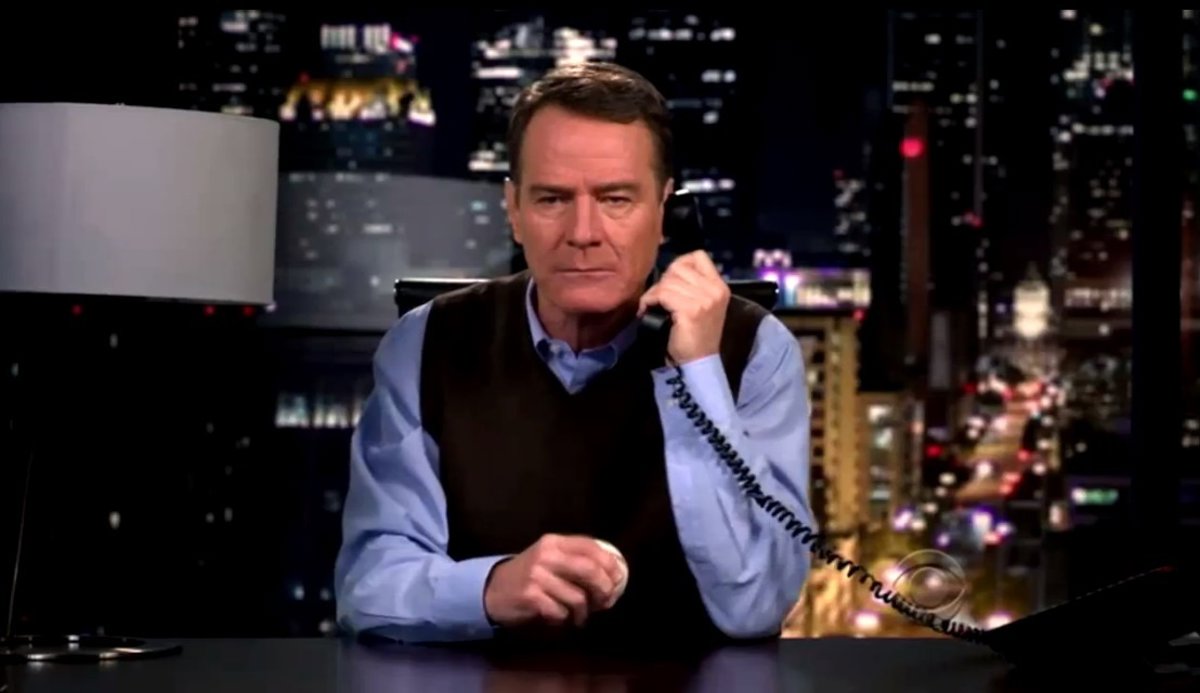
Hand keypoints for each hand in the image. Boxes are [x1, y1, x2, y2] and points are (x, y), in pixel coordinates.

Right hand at [483, 534, 626, 628]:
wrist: (493, 590)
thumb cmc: (530, 575)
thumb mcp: (550, 558)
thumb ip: (576, 560)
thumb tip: (614, 574)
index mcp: (554, 542)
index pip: (591, 546)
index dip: (610, 563)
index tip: (619, 578)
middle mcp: (546, 555)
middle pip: (589, 570)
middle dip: (605, 589)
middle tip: (607, 601)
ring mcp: (537, 576)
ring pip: (577, 596)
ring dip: (584, 611)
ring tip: (580, 615)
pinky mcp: (530, 596)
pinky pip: (561, 611)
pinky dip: (565, 618)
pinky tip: (560, 617)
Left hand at [637, 250, 730, 364]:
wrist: (698, 363)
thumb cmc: (696, 336)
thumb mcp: (702, 305)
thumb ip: (693, 286)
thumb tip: (669, 272)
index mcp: (720, 286)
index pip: (698, 256)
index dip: (679, 264)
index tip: (670, 282)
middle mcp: (715, 290)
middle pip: (678, 268)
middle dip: (663, 282)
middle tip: (658, 299)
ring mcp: (704, 300)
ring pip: (668, 282)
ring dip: (654, 293)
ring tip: (652, 306)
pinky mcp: (691, 310)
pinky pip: (662, 294)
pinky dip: (649, 301)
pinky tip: (647, 311)